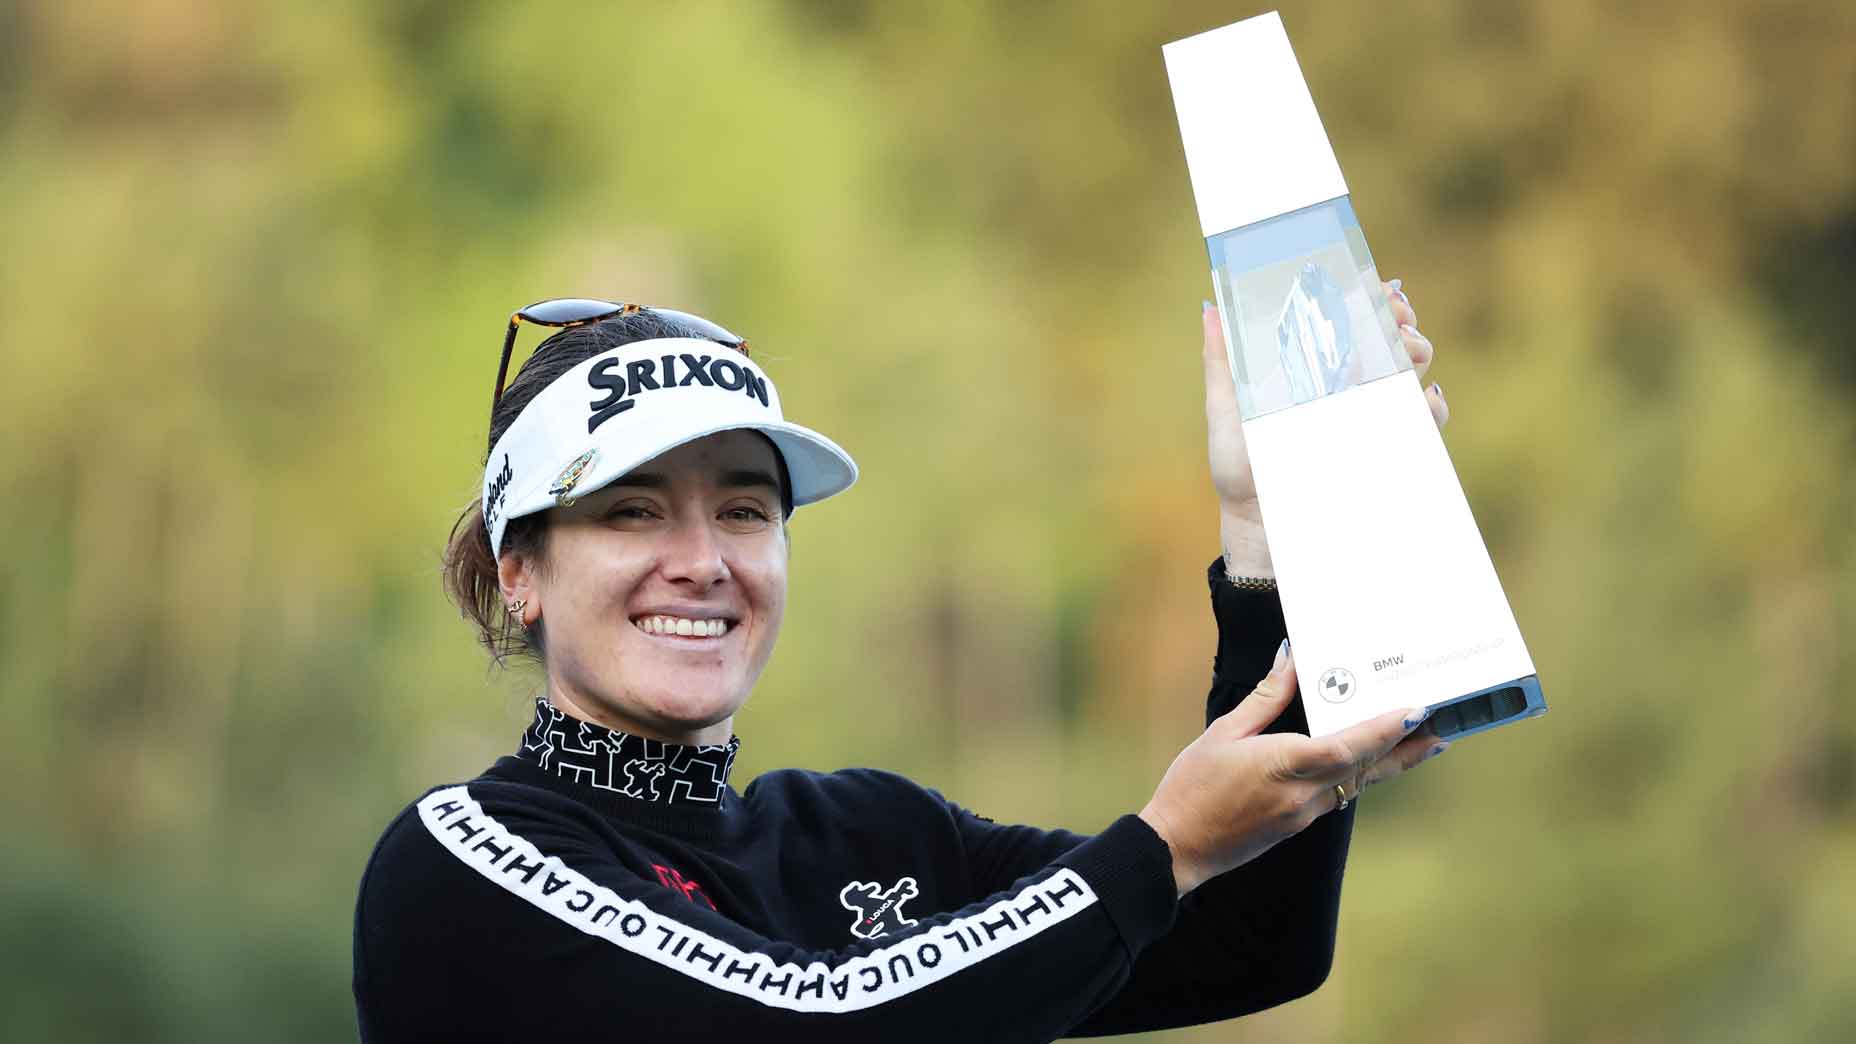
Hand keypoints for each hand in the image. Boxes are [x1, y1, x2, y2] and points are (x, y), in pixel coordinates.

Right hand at [1137, 642, 1445, 896]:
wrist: (1177, 847)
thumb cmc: (1192, 787)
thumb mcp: (1222, 733)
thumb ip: (1264, 699)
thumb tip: (1291, 662)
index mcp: (1284, 767)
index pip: (1348, 747)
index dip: (1386, 729)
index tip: (1417, 711)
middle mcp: (1303, 795)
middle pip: (1367, 768)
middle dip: (1407, 747)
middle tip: (1444, 727)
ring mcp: (1304, 814)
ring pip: (1359, 783)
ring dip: (1392, 762)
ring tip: (1425, 743)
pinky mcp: (1298, 823)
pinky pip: (1341, 794)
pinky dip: (1362, 774)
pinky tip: (1369, 762)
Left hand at [1204, 281, 1448, 571]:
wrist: (1263, 527)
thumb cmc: (1241, 470)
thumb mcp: (1226, 414)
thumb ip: (1221, 363)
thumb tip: (1211, 309)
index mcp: (1312, 367)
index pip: (1348, 316)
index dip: (1367, 293)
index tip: (1374, 285)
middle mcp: (1348, 384)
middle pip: (1389, 332)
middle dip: (1399, 315)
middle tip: (1395, 315)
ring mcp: (1373, 413)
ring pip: (1414, 366)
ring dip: (1418, 348)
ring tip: (1406, 351)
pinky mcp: (1391, 446)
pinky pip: (1427, 418)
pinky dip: (1432, 405)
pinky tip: (1422, 399)